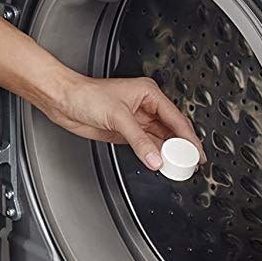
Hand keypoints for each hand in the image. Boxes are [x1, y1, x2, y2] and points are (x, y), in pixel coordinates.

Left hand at [41, 73, 206, 171]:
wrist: (65, 101)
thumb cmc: (86, 95)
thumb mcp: (117, 116)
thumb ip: (139, 140)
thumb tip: (156, 158)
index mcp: (148, 93)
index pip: (176, 118)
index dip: (188, 137)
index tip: (197, 153)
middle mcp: (145, 106)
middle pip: (171, 129)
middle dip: (181, 146)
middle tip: (191, 163)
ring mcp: (136, 120)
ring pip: (160, 139)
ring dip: (168, 152)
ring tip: (178, 167)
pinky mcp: (127, 132)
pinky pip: (147, 145)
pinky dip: (155, 155)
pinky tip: (160, 163)